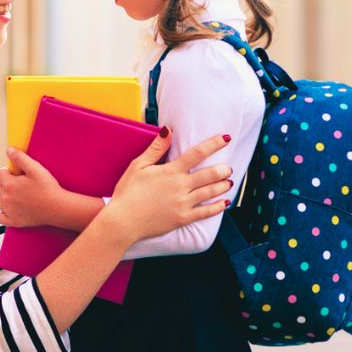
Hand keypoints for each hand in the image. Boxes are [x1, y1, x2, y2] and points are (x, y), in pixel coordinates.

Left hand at [0, 148, 61, 227]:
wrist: (57, 208)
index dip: (9, 171)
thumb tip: (9, 150)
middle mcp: (5, 198)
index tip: (20, 174)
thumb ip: (20, 158)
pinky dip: (4, 213)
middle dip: (8, 183)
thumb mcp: (36, 169)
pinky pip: (1, 217)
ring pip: (0, 200)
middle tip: (24, 184)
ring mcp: (8, 211)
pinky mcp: (13, 221)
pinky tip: (13, 209)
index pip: (0, 173)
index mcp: (9, 184)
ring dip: (6, 197)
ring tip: (21, 196)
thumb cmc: (48, 187)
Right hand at [102, 129, 234, 242]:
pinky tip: (225, 203)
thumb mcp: (138, 166)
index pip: (197, 154)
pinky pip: (205, 213)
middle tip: (228, 167)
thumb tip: (168, 130)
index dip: (214, 144)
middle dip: (222, 169)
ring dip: (223, 186)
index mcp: (171, 171)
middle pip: (209, 174)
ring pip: (210, 192)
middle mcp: (180, 186)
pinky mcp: (183, 219)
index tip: (225, 139)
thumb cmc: (128, 192)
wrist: (123, 221)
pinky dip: (218, 207)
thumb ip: (156, 148)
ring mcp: (183, 204)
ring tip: (229, 181)